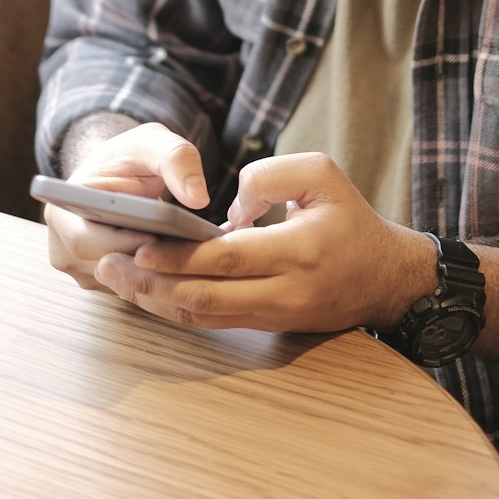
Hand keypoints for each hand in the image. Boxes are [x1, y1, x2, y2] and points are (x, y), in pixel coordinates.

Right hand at [44, 121, 209, 290]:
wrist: (122, 169)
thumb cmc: (131, 156)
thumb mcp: (155, 143)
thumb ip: (177, 160)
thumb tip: (198, 198)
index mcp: (61, 212)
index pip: (86, 242)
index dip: (123, 243)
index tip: (158, 236)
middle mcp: (64, 249)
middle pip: (106, 269)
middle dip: (147, 260)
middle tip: (188, 248)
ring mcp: (82, 270)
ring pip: (122, 284)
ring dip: (155, 272)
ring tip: (190, 253)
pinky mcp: (104, 281)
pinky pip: (132, 286)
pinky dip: (157, 276)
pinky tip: (183, 260)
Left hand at [94, 152, 437, 333]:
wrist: (387, 277)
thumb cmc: (352, 218)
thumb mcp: (323, 172)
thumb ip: (270, 175)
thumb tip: (226, 208)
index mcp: (299, 250)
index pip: (227, 260)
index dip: (180, 258)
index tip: (140, 245)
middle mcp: (285, 292)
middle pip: (206, 298)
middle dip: (153, 285)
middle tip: (110, 266)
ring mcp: (276, 315)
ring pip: (205, 318)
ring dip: (157, 303)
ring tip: (118, 281)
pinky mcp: (269, 326)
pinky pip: (216, 322)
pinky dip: (179, 309)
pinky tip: (151, 292)